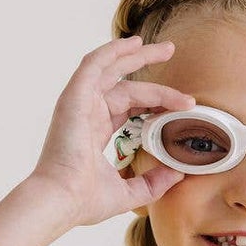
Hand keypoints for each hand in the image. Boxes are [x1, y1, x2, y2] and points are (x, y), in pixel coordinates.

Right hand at [27, 35, 196, 227]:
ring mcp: (80, 103)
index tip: (184, 104)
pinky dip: (112, 52)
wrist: (62, 200)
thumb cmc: (84, 201)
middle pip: (123, 82)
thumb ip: (154, 182)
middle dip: (148, 65)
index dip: (155, 100)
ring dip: (136, 54)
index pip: (129, 106)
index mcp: (95, 132)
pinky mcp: (75, 97)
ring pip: (111, 68)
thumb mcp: (129, 192)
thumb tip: (178, 173)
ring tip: (164, 47)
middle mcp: (87, 113)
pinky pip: (94, 65)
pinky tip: (133, 44)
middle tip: (171, 52)